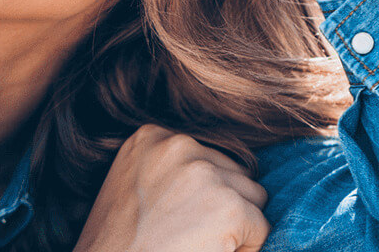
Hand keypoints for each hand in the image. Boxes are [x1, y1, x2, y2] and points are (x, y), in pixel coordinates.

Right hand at [73, 124, 270, 251]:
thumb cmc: (116, 245)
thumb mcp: (132, 189)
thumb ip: (169, 172)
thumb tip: (215, 174)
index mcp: (150, 137)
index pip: (208, 159)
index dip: (201, 196)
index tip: (172, 218)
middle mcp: (179, 146)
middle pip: (235, 174)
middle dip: (221, 206)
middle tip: (184, 235)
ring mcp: (206, 175)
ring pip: (253, 199)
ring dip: (234, 225)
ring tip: (195, 243)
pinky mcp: (229, 209)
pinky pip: (261, 229)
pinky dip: (245, 248)